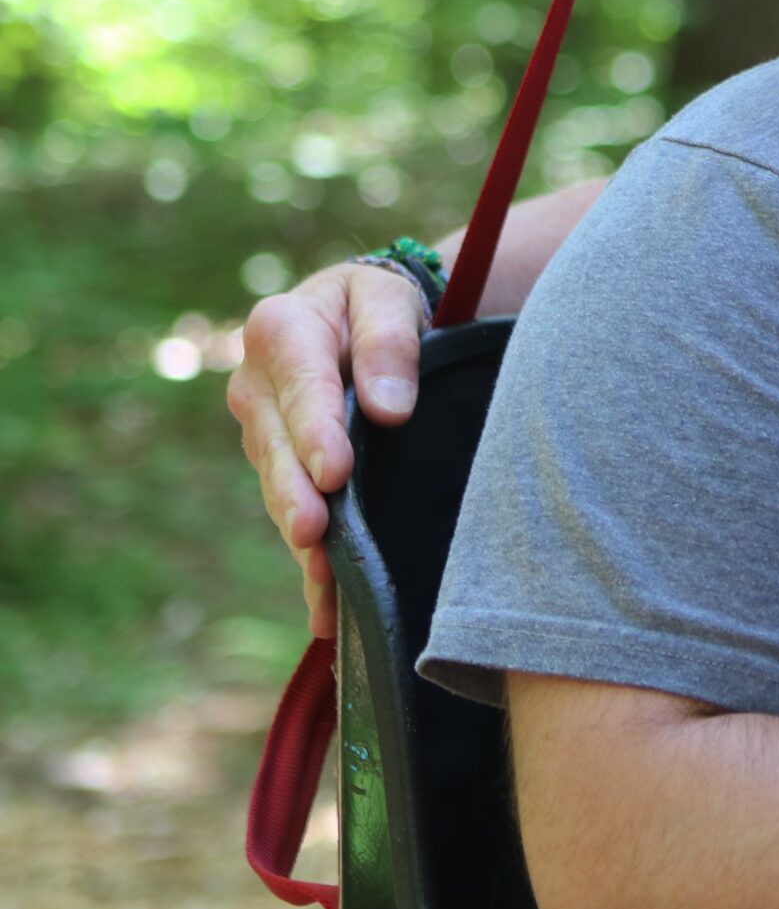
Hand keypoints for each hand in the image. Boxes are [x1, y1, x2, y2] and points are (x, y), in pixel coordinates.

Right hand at [226, 262, 427, 635]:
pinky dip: (310, 561)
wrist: (359, 315)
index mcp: (282, 331)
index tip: (336, 472)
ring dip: (300, 534)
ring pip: (281, 486)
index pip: (301, 386)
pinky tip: (326, 608)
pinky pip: (293, 513)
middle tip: (313, 533)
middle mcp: (258, 386)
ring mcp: (264, 431)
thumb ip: (390, 342)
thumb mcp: (389, 300)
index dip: (316, 432)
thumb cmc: (378, 303)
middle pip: (278, 446)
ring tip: (323, 577)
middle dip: (296, 494)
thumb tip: (389, 408)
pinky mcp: (281, 466)